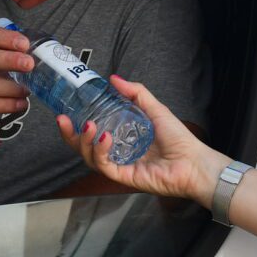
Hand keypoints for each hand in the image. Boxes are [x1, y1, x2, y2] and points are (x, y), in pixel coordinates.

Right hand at [55, 75, 226, 206]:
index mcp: (122, 140)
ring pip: (90, 158)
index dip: (76, 126)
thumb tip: (113, 79)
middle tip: (63, 120)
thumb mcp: (155, 109)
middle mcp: (118, 154)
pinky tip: (104, 138)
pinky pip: (105, 166)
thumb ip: (136, 93)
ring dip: (85, 142)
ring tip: (89, 126)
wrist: (194, 162)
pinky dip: (101, 151)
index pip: (92, 135)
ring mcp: (120, 167)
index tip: (65, 113)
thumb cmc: (179, 139)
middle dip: (70, 136)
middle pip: (84, 148)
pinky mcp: (125, 177)